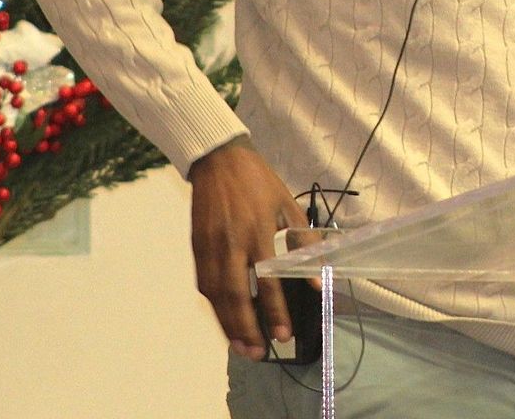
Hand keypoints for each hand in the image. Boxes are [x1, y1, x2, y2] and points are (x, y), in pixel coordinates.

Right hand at [188, 138, 307, 359]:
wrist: (218, 161)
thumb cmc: (259, 182)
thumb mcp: (288, 205)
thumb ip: (304, 241)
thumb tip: (318, 279)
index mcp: (258, 231)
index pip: (267, 281)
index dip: (275, 312)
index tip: (283, 336)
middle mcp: (231, 244)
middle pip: (237, 296)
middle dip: (247, 329)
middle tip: (259, 353)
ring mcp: (211, 247)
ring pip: (217, 296)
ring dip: (228, 325)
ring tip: (242, 348)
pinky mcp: (197, 247)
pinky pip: (205, 284)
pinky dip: (214, 307)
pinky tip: (224, 320)